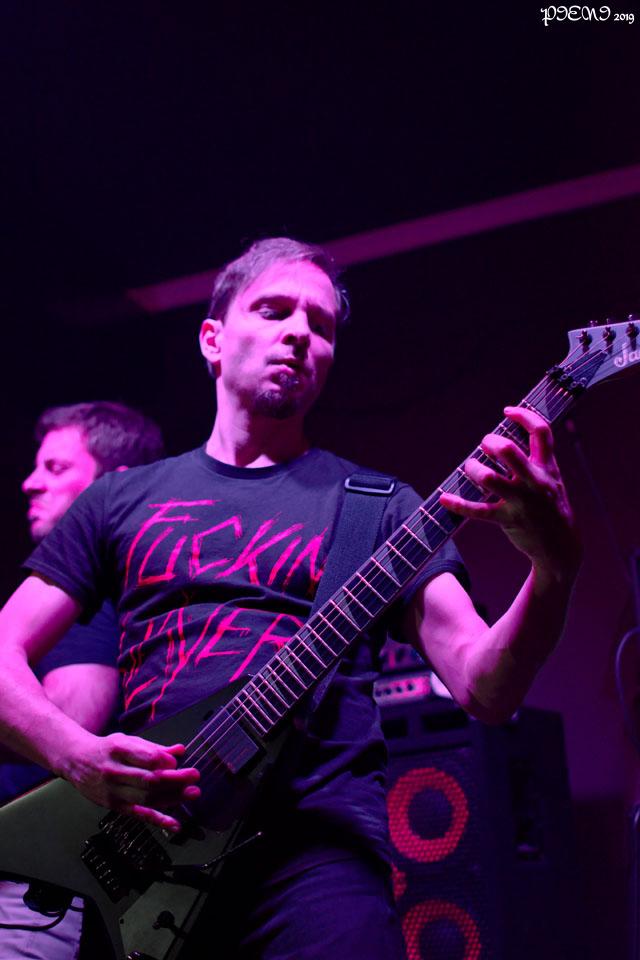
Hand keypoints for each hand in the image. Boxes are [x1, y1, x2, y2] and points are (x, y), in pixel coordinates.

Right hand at [61, 730, 200, 831]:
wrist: (76, 760)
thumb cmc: (106, 749)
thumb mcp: (127, 741)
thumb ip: (153, 747)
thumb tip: (179, 750)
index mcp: (118, 749)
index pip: (145, 757)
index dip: (164, 760)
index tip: (177, 761)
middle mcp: (114, 771)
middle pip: (148, 779)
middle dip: (174, 779)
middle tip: (194, 776)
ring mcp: (113, 791)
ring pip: (146, 798)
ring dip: (172, 798)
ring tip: (192, 794)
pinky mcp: (113, 806)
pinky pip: (138, 814)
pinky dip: (157, 820)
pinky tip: (174, 823)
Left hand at [439, 406, 580, 580]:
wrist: (561, 546)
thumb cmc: (551, 507)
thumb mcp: (552, 480)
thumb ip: (536, 460)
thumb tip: (506, 441)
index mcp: (547, 467)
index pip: (541, 432)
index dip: (524, 416)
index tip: (507, 411)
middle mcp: (534, 481)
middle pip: (509, 451)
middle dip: (491, 442)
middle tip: (486, 445)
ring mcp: (521, 501)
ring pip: (489, 478)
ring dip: (473, 469)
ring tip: (471, 468)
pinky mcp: (508, 519)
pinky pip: (478, 511)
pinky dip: (458, 504)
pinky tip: (444, 498)